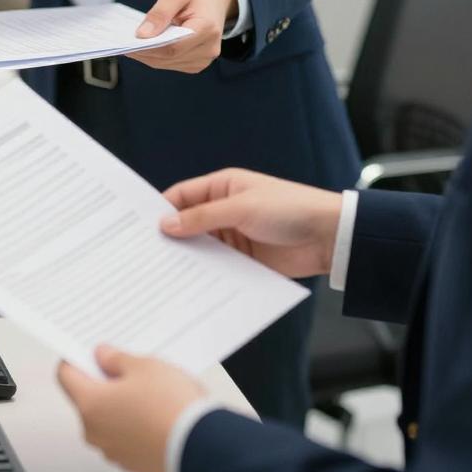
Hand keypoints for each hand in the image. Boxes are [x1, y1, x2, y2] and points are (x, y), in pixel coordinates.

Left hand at [57, 345, 205, 471]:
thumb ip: (116, 359)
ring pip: (106, 419)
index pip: (65, 375)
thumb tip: (102, 356)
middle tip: (128, 368)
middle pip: (87, 398)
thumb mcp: (143, 366)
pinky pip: (124, 436)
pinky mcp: (132, 463)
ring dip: (120, 404)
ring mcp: (112, 450)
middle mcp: (94, 432)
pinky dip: (133, 424)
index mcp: (89, 404)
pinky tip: (156, 413)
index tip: (90, 351)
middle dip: (104, 382)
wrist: (201, 446)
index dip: (76, 358)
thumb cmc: (170, 405)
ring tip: (149, 392)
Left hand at [129, 0, 238, 73]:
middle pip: (168, 57)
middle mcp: (209, 48)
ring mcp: (204, 59)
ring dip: (148, 56)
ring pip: (167, 63)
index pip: (173, 46)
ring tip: (132, 44)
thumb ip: (160, 13)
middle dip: (144, 52)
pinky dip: (156, 57)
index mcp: (207, 28)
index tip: (128, 43)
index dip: (149, 47)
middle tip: (123, 43)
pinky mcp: (197, 63)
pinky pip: (171, 64)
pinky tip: (146, 47)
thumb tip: (142, 35)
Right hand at [162, 169, 343, 279]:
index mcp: (223, 187)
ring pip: (201, 247)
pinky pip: (217, 266)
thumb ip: (202, 218)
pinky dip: (204, 274)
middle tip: (146, 253)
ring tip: (162, 272)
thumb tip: (167, 224)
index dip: (161, 210)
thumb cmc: (291, 209)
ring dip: (187, 258)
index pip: (182, 196)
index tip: (140, 227)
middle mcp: (225, 210)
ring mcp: (234, 236)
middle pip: (188, 224)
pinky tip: (189, 284)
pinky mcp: (243, 259)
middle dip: (171, 237)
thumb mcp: (242, 208)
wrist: (330, 237)